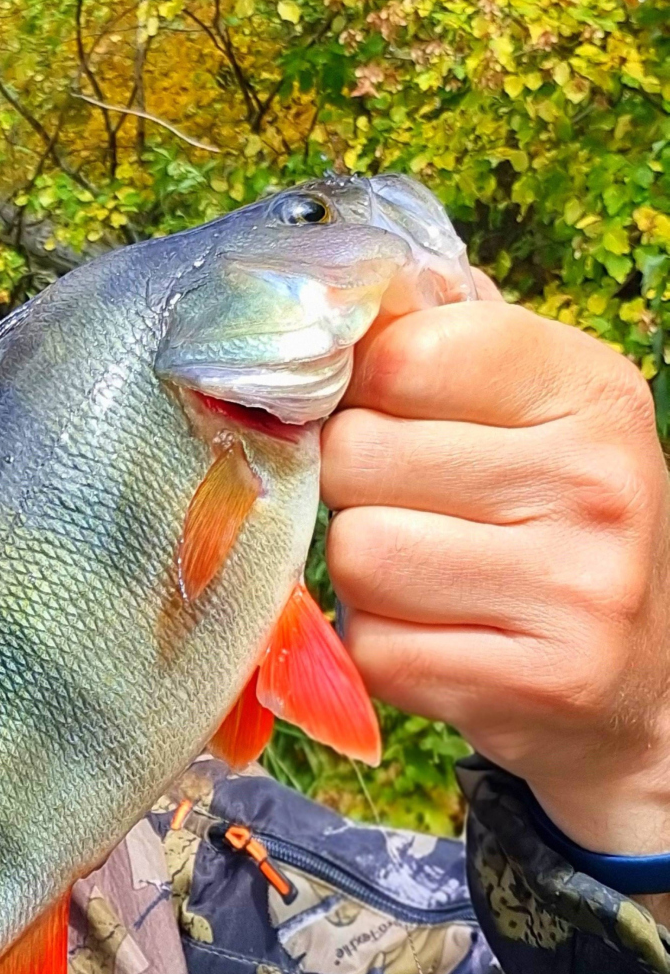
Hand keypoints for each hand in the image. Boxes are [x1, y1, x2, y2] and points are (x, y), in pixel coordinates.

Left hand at [321, 273, 669, 857]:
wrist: (632, 686)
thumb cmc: (547, 526)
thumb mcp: (524, 414)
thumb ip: (436, 343)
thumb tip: (341, 287)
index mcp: (591, 388)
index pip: (402, 353)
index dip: (360, 392)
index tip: (387, 419)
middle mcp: (598, 480)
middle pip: (357, 455)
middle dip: (354, 490)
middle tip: (413, 514)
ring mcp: (576, 588)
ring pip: (357, 554)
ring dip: (363, 577)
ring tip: (426, 583)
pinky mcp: (535, 684)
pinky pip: (375, 649)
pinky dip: (383, 651)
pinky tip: (443, 642)